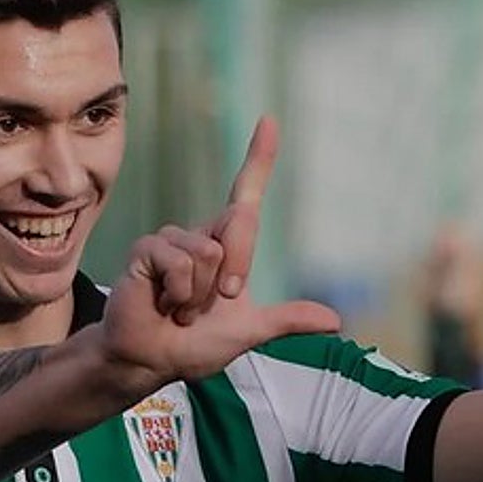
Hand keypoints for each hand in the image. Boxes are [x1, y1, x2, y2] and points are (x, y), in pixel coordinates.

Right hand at [100, 116, 340, 382]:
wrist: (152, 360)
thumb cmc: (195, 344)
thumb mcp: (249, 331)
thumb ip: (287, 320)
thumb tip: (335, 320)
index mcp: (227, 246)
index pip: (245, 193)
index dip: (259, 157)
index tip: (269, 120)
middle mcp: (201, 234)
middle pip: (241, 220)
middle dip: (237, 269)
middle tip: (216, 302)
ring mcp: (172, 239)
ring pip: (209, 253)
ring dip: (200, 295)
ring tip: (181, 309)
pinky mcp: (147, 249)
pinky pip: (181, 263)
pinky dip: (180, 293)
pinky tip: (163, 304)